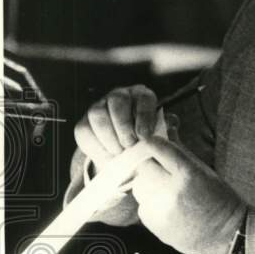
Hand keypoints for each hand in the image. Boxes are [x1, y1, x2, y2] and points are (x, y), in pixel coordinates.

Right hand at [73, 85, 161, 225]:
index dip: (144, 116)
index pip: (144, 98)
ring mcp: (100, 106)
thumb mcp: (160, 137)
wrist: (128, 155)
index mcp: (143, 96)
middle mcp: (121, 96)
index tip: (145, 136)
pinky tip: (108, 157)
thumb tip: (170, 128)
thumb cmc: (149, 143)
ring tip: (119, 153)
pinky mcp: (85, 122)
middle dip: (123, 125)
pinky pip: (84, 130)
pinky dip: (96, 146)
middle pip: (117, 101)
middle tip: (130, 145)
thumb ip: (164, 132)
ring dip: (108, 136)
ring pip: (97, 114)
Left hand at [130, 136, 246, 253]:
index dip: (154, 143)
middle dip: (151, 165)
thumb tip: (166, 128)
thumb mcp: (206, 172)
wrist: (228, 235)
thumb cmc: (220, 199)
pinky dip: (152, 203)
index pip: (159, 148)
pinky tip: (169, 207)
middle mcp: (172, 192)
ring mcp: (162, 211)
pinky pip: (143, 206)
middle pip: (143, 167)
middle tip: (162, 169)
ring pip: (139, 186)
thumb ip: (182, 152)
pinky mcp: (155, 225)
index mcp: (189, 174)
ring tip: (167, 190)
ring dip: (149, 184)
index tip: (153, 142)